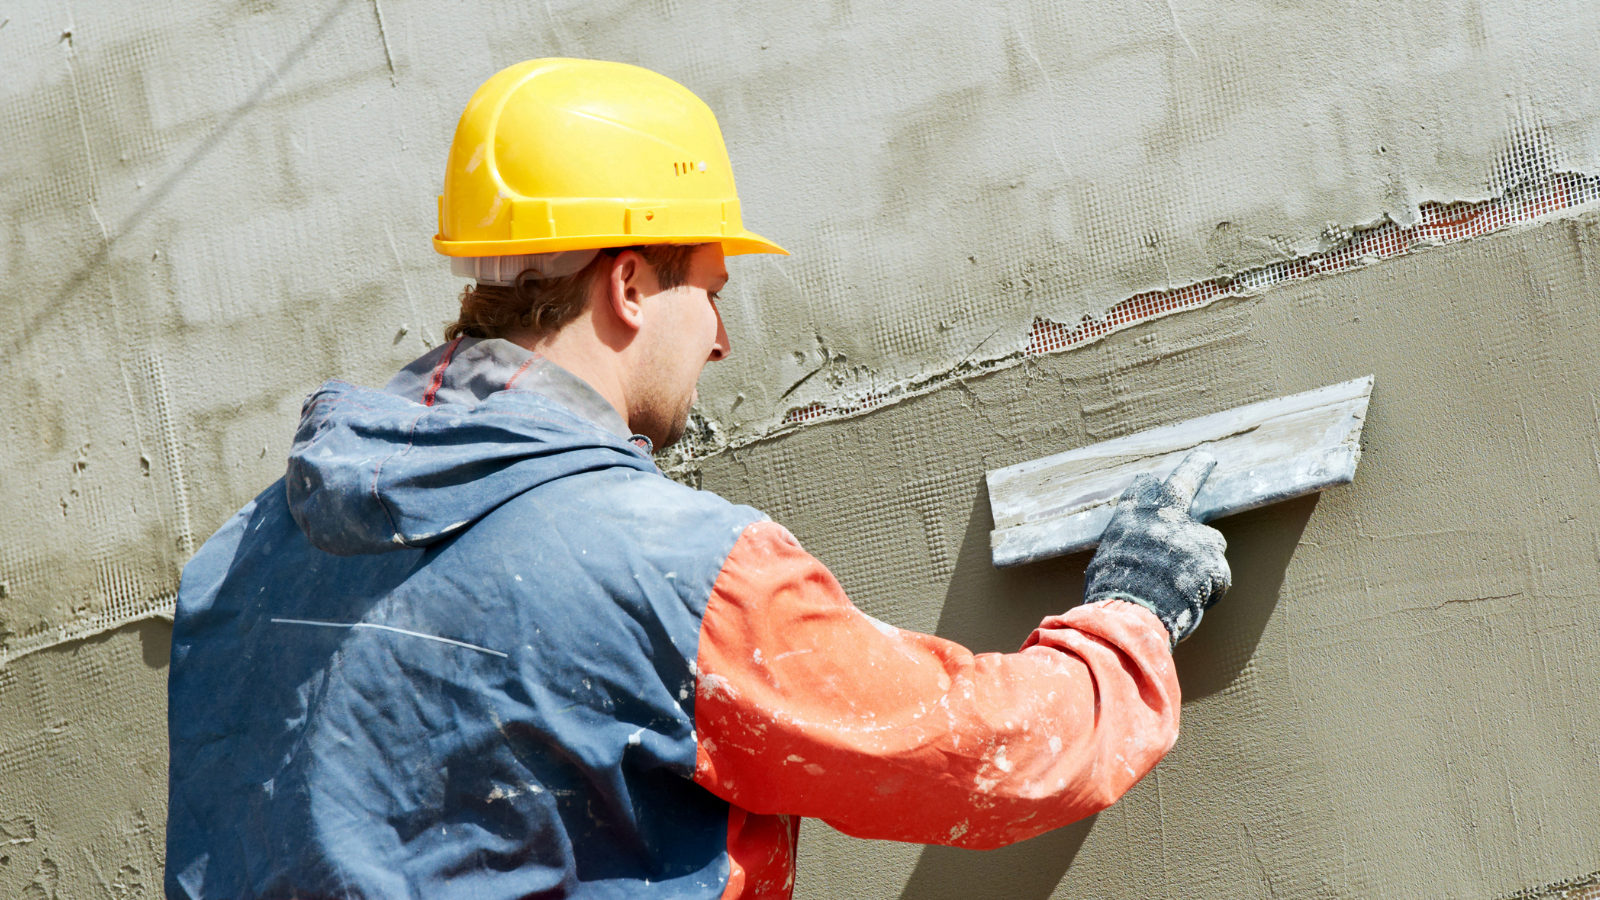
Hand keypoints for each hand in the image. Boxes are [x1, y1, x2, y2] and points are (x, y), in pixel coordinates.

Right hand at [1082, 450, 1231, 647]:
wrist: (1131, 616)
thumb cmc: (1110, 595)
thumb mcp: (1103, 564)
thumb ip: (1124, 550)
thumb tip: (1128, 559)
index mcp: (1131, 517)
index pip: (1143, 489)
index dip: (1150, 490)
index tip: (1154, 487)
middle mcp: (1163, 517)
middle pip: (1184, 482)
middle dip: (1197, 466)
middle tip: (1207, 456)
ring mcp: (1192, 536)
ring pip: (1210, 541)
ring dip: (1204, 558)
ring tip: (1187, 585)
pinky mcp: (1213, 561)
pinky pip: (1218, 575)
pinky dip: (1210, 589)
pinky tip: (1192, 602)